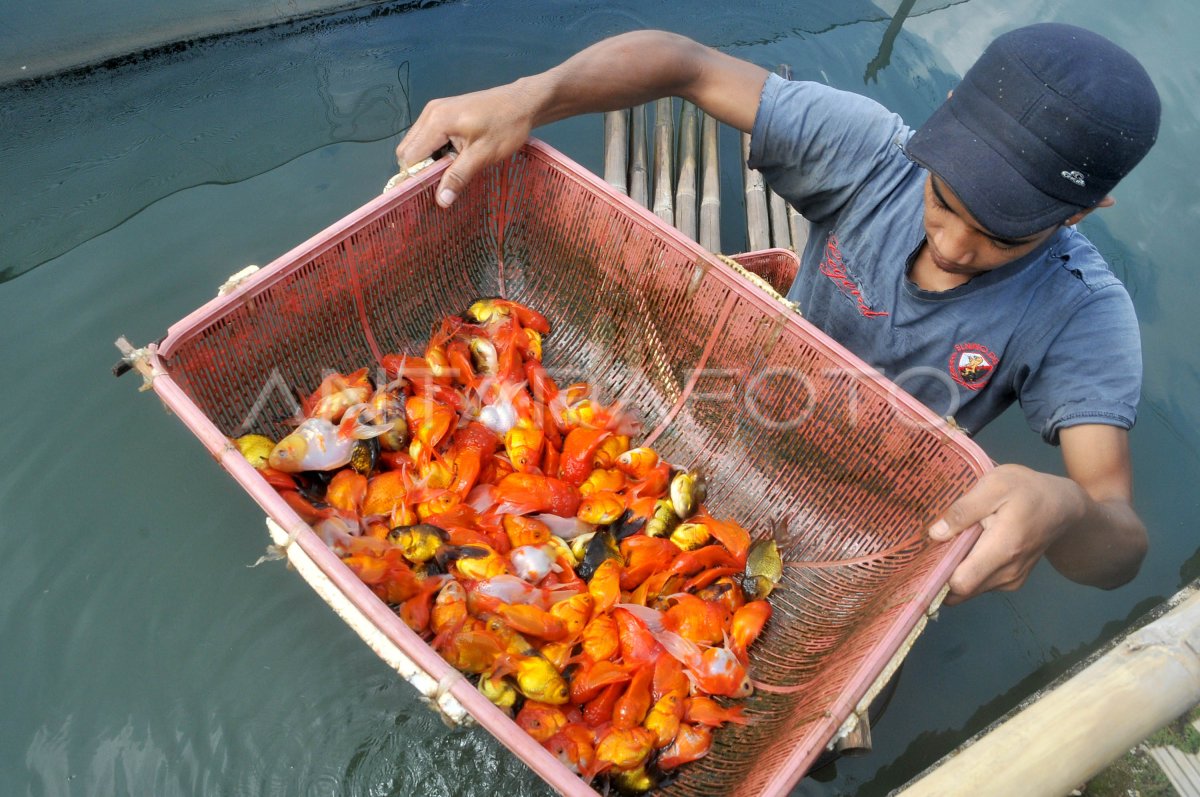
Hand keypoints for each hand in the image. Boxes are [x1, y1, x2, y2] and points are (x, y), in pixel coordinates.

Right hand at [395, 82, 539, 207]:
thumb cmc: (506, 127)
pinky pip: (427, 136)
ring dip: (428, 161)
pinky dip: (434, 151)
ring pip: (416, 144)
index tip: (429, 193)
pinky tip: (453, 158)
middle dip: (420, 170)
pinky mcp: (442, 112)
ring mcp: (435, 110)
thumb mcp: (483, 155)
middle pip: (408, 150)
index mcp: (437, 122)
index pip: (410, 156)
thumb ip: (459, 176)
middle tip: (442, 183)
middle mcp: (429, 113)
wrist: (522, 102)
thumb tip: (441, 201)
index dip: (416, 176)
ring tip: (450, 171)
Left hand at [928, 464, 1086, 604]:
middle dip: (940, 573)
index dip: (936, 576)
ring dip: (954, 572)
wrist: (1063, 507)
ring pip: (969, 589)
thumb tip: (935, 534)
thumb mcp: (994, 485)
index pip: (961, 583)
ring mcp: (1010, 581)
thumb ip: (964, 510)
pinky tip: (963, 549)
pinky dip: (967, 571)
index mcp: (1002, 550)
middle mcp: (1007, 574)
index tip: (921, 558)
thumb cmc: (1027, 491)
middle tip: (928, 549)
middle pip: (960, 590)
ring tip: (947, 544)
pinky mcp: (1011, 581)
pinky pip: (979, 584)